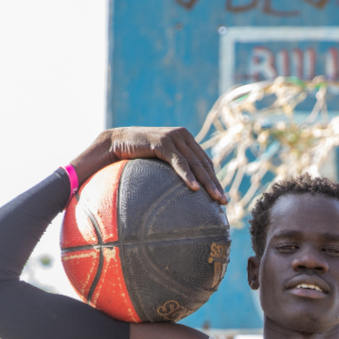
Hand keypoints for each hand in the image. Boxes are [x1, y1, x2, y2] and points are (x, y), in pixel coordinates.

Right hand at [70, 127, 227, 203]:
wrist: (114, 143)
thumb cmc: (135, 157)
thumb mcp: (158, 164)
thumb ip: (171, 171)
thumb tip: (180, 195)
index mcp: (185, 140)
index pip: (205, 162)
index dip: (214, 179)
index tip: (221, 197)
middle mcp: (183, 136)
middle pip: (204, 164)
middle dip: (215, 184)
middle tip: (225, 202)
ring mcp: (173, 137)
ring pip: (196, 163)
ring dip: (207, 183)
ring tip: (216, 199)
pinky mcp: (162, 142)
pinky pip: (179, 162)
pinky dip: (188, 176)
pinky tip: (195, 189)